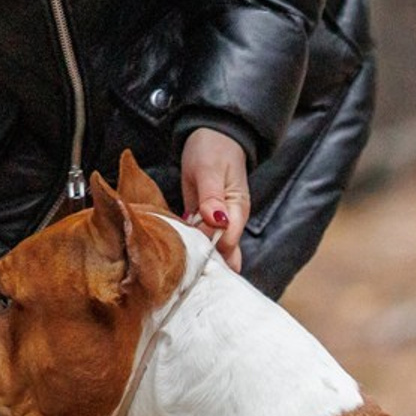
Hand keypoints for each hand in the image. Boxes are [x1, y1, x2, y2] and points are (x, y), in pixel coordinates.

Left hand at [180, 128, 250, 272]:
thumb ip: (212, 197)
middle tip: (187, 281)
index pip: (228, 242)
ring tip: (180, 274)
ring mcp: (217, 222)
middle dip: (207, 265)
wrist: (211, 134)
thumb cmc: (213, 148)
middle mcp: (230, 222)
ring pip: (210, 249)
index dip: (212, 253)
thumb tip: (217, 221)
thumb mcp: (209, 170)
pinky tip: (179, 257)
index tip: (193, 261)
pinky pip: (198, 238)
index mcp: (236, 211)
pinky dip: (190, 246)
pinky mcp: (204, 219)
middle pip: (222, 253)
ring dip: (197, 258)